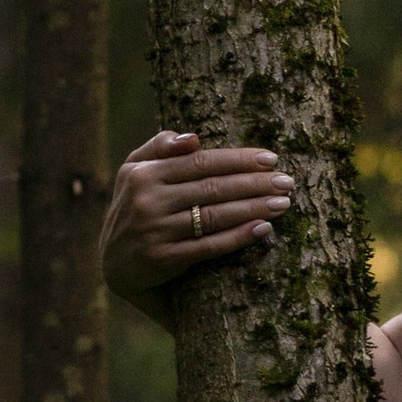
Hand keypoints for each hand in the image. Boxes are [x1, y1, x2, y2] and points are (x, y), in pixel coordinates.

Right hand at [102, 130, 291, 315]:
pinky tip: (263, 228)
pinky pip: (208, 246)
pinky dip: (238, 237)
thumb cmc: (135, 206)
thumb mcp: (134, 171)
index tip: (271, 159)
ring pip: (214, 216)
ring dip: (254, 208)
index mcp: (143, 174)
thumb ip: (160, 147)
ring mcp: (155, 232)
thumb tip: (194, 138)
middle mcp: (147, 201)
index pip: (201, 162)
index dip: (238, 160)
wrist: (114, 262)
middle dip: (255, 183)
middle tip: (287, 182)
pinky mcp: (163, 260)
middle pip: (212, 188)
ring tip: (283, 203)